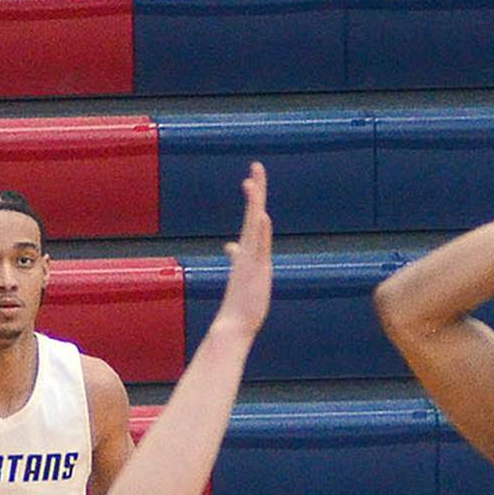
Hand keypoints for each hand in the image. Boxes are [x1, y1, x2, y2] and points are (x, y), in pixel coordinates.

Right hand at [217, 161, 271, 339]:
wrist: (233, 327)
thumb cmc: (240, 309)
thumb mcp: (245, 282)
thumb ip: (240, 263)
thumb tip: (231, 249)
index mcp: (247, 254)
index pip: (251, 222)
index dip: (252, 201)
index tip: (250, 181)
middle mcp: (248, 252)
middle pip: (253, 215)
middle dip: (255, 190)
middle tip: (256, 167)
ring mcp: (250, 260)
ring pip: (253, 225)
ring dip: (255, 202)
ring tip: (255, 179)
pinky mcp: (253, 271)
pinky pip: (258, 247)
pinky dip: (260, 230)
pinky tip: (262, 215)